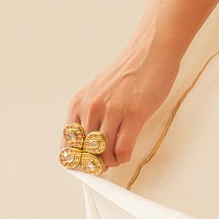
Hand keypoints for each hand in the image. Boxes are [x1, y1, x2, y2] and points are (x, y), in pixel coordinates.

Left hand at [68, 25, 181, 174]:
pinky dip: (124, 157)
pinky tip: (127, 152)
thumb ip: (90, 114)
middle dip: (95, 163)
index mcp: (79, 103)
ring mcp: (113, 111)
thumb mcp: (98, 92)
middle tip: (104, 164)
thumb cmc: (128, 73)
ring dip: (112, 161)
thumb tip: (88, 145)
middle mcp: (92, 107)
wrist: (150, 53)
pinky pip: (123, 149)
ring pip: (104, 154)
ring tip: (118, 156)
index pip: (68, 144)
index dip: (76, 160)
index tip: (85, 166)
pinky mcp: (134, 115)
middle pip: (86, 152)